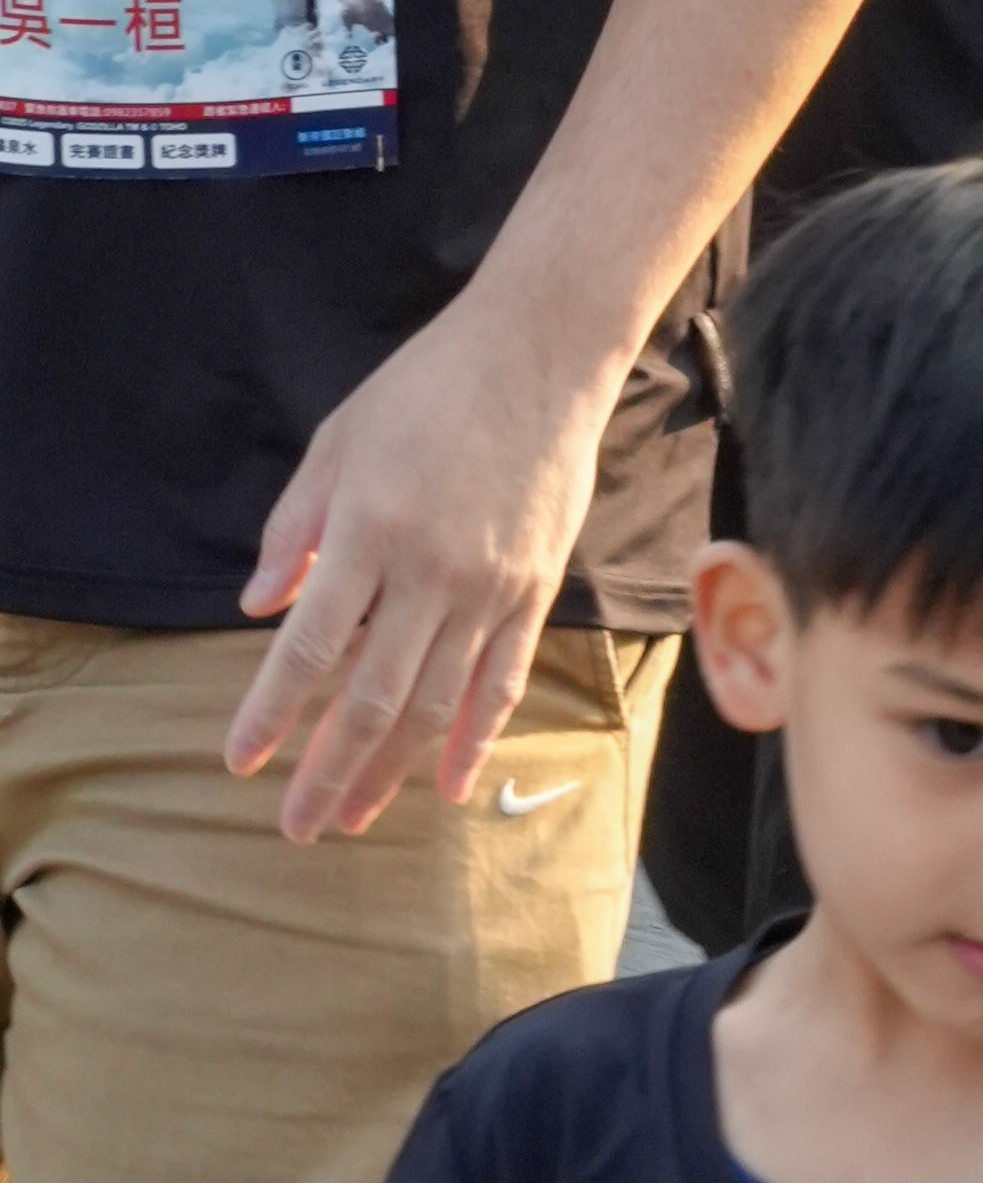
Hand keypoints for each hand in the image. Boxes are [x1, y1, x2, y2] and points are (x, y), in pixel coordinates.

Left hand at [231, 281, 613, 840]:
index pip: (312, 646)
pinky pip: (501, 680)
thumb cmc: (426, 389)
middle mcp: (432, 572)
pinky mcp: (534, 590)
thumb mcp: (336, 443)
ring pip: (436, 704)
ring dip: (391, 770)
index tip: (242, 761)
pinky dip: (474, 738)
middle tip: (297, 826)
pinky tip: (449, 785)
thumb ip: (294, 530)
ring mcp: (491, 587)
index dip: (273, 711)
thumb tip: (260, 608)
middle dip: (330, 769)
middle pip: (374, 696)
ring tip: (354, 817)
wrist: (541, 356)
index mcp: (370, 532)